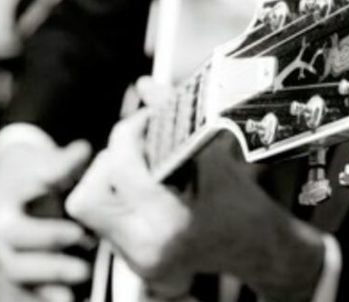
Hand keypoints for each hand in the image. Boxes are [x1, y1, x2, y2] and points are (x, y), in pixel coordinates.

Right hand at [0, 137, 93, 300]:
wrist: (9, 177)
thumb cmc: (31, 167)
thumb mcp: (44, 159)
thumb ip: (64, 161)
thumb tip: (83, 151)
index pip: (16, 229)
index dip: (48, 235)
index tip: (79, 233)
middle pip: (15, 263)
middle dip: (51, 267)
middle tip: (85, 269)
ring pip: (19, 282)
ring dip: (51, 287)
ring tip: (83, 286)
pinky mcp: (12, 271)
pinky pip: (27, 290)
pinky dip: (49, 296)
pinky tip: (75, 299)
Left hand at [65, 111, 325, 301]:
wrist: (260, 249)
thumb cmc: (244, 205)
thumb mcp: (214, 157)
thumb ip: (176, 118)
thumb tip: (146, 85)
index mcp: (170, 224)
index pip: (121, 170)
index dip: (128, 135)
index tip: (146, 120)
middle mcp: (147, 249)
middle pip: (89, 197)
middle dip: (110, 163)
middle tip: (140, 148)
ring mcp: (138, 261)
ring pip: (89, 209)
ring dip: (110, 179)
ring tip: (144, 166)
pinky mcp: (135, 263)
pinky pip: (104, 222)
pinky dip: (119, 197)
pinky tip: (150, 187)